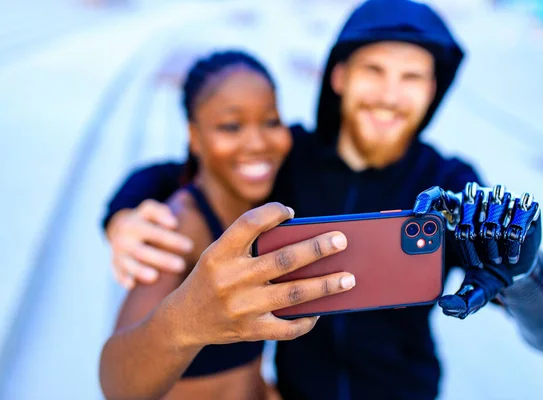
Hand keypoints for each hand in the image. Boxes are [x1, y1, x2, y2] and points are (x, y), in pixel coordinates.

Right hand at [106, 199, 193, 288]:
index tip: (190, 246)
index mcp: (135, 224)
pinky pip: (117, 273)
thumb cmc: (145, 220)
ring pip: (128, 263)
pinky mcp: (116, 266)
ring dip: (140, 270)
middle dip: (162, 259)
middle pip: (142, 251)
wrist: (118, 228)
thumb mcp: (149, 210)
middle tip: (182, 266)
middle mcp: (124, 239)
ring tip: (155, 277)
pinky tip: (132, 285)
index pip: (154, 232)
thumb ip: (161, 212)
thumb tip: (173, 223)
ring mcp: (118, 253)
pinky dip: (123, 279)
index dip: (171, 239)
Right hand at [169, 203, 355, 348]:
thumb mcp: (219, 255)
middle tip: (342, 240)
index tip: (290, 211)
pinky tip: (322, 309)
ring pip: (293, 294)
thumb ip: (250, 246)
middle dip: (317, 249)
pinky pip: (286, 327)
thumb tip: (305, 244)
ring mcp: (241, 308)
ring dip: (325, 286)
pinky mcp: (249, 331)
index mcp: (219, 253)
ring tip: (349, 278)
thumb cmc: (211, 279)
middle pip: (283, 260)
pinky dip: (307, 320)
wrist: (183, 321)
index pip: (249, 224)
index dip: (271, 213)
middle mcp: (230, 279)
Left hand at [413, 183, 541, 318]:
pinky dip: (514, 237)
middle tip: (478, 262)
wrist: (519, 269)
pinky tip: (511, 255)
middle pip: (466, 206)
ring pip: (492, 209)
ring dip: (494, 240)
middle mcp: (475, 200)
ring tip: (496, 260)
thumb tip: (446, 306)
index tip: (418, 214)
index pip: (434, 196)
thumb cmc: (488, 273)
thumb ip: (461, 301)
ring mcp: (500, 198)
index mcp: (452, 213)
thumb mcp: (474, 289)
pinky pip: (518, 213)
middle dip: (471, 236)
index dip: (424, 201)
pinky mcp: (524, 203)